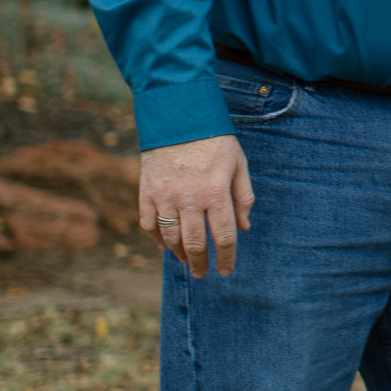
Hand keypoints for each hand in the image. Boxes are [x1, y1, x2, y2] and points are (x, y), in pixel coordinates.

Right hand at [139, 135, 253, 277]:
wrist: (179, 116)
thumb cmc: (215, 140)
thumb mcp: (239, 163)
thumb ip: (243, 197)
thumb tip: (244, 227)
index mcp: (216, 192)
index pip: (223, 236)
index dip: (225, 258)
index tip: (225, 271)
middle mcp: (190, 198)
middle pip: (194, 243)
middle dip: (200, 263)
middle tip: (203, 274)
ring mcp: (165, 196)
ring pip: (170, 237)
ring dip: (178, 254)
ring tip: (186, 261)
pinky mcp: (147, 191)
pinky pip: (148, 224)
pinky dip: (156, 238)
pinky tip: (164, 245)